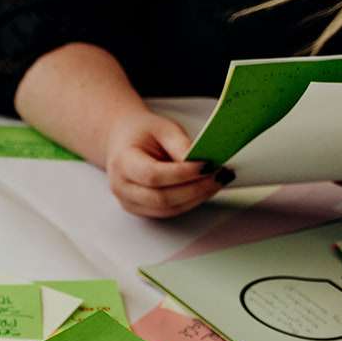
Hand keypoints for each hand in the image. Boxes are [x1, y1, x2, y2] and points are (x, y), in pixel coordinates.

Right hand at [104, 109, 227, 217]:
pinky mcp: (141, 210)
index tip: (207, 165)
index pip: (153, 176)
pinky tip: (204, 189)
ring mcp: (130, 202)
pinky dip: (190, 202)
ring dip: (197, 198)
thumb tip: (202, 163)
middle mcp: (122, 187)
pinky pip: (169, 212)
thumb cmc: (141, 133)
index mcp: (122, 162)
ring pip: (168, 209)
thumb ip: (181, 145)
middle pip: (162, 198)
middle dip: (195, 189)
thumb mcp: (163, 128)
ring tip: (217, 181)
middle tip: (219, 175)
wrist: (123, 141)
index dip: (182, 174)